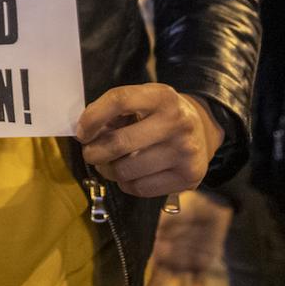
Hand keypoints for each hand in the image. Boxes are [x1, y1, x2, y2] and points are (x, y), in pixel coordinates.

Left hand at [77, 85, 222, 198]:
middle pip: (119, 143)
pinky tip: (131, 174)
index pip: (119, 100)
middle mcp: (177, 122)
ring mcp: (186, 151)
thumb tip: (85, 134)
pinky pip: (140, 189)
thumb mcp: (142, 100)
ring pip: (126, 171)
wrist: (203, 130)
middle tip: (90, 153)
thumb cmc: (160, 115)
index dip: (92, 118)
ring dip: (109, 170)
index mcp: (162, 96)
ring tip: (111, 163)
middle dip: (94, 152)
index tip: (81, 132)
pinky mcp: (188, 176)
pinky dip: (127, 184)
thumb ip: (113, 111)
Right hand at [136, 191, 232, 285]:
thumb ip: (149, 233)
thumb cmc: (182, 204)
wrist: (208, 201)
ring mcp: (182, 263)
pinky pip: (199, 284)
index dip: (135, 285)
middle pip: (156, 285)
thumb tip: (130, 243)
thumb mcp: (162, 217)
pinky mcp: (200, 264)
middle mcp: (166, 258)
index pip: (141, 270)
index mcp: (154, 247)